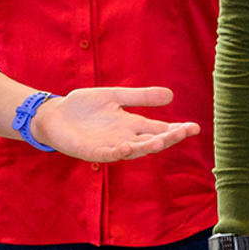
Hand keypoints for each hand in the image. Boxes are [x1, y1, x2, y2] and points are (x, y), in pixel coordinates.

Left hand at [31, 86, 199, 161]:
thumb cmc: (83, 106)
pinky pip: (107, 154)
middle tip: (187, 132)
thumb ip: (140, 97)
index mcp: (131, 124)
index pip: (158, 128)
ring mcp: (109, 146)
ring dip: (146, 147)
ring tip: (162, 141)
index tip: (194, 127)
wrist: (53, 115)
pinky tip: (127, 147)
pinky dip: (117, 152)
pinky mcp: (92, 152)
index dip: (176, 129)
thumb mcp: (115, 96)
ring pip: (134, 150)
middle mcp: (124, 137)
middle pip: (151, 139)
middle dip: (169, 137)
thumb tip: (171, 95)